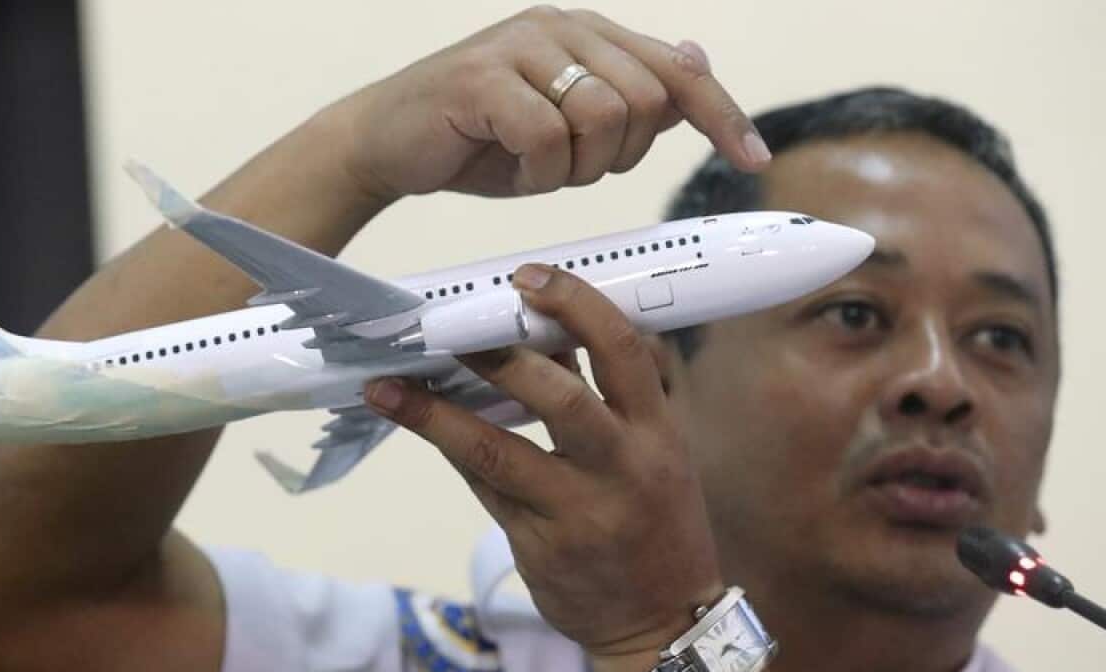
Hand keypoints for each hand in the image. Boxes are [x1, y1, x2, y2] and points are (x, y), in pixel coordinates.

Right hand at [334, 6, 769, 200]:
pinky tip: (509, 168)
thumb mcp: (564, 124)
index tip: (754, 158)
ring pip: (603, 119)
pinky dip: (535, 174)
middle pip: (646, 101)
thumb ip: (626, 97)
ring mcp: (519, 48)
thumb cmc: (479, 138)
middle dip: (619, 157)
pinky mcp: (482, 79)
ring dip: (574, 168)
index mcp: (587, 34)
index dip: (722, 115)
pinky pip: (546, 139)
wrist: (386, 141)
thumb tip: (696, 60)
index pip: (679, 70)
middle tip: (571, 168)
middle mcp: (559, 28)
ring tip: (534, 167)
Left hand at [364, 264, 724, 671]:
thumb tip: (541, 335)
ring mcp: (580, 513)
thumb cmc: (656, 524)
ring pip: (497, 451)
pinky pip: (483, 489)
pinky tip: (413, 420)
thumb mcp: (655, 455)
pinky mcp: (540, 547)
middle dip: (498, 355)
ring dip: (435, 413)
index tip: (527, 276)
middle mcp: (624, 469)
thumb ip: (606, 401)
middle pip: (560, 397)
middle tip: (447, 325)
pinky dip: (448, 449)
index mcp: (659, 433)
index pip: (623, 351)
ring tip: (389, 384)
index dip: (574, 305)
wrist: (663, 624)